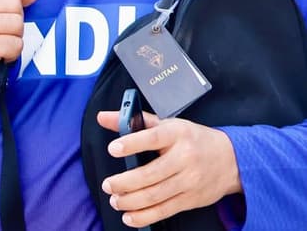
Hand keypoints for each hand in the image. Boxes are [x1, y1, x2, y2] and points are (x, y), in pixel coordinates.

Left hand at [97, 110, 241, 227]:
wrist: (230, 160)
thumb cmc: (193, 138)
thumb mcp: (168, 124)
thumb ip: (135, 121)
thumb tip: (103, 117)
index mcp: (177, 133)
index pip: (153, 138)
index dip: (132, 143)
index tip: (113, 149)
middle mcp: (184, 157)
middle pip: (151, 173)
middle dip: (125, 182)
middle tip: (108, 184)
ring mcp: (188, 180)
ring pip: (155, 195)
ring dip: (131, 201)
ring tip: (115, 200)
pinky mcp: (190, 199)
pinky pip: (164, 210)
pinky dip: (144, 216)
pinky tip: (129, 215)